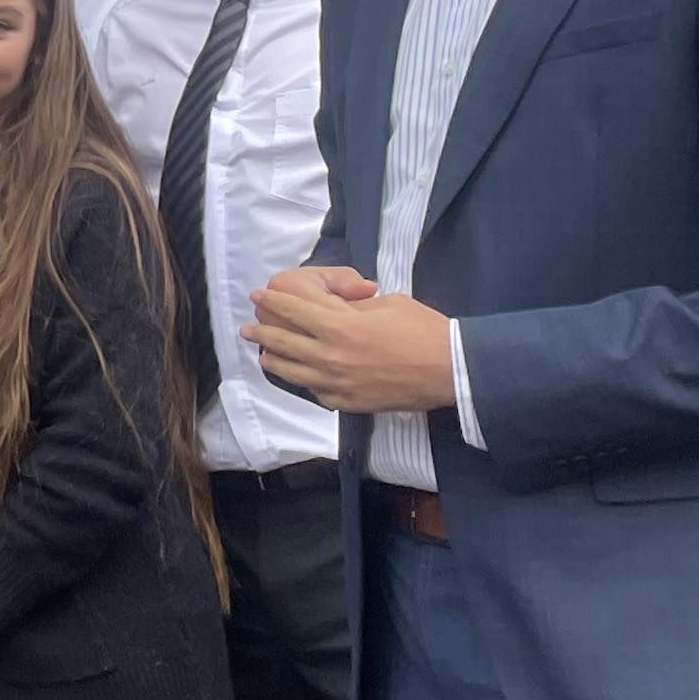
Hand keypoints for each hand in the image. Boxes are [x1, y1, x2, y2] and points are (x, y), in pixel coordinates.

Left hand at [248, 268, 456, 415]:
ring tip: (263, 353)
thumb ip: (350, 307)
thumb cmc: (423, 330)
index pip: (292, 310)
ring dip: (274, 358)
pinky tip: (299, 376)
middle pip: (281, 342)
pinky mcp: (346, 403)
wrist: (451, 371)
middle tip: (247, 328)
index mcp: (337, 325)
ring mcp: (335, 383)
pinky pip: (314, 391)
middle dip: (261, 332)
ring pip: (290, 371)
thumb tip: (332, 309)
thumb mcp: (384, 304)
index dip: (272, 301)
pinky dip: (303, 381)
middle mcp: (329, 356)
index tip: (258, 296)